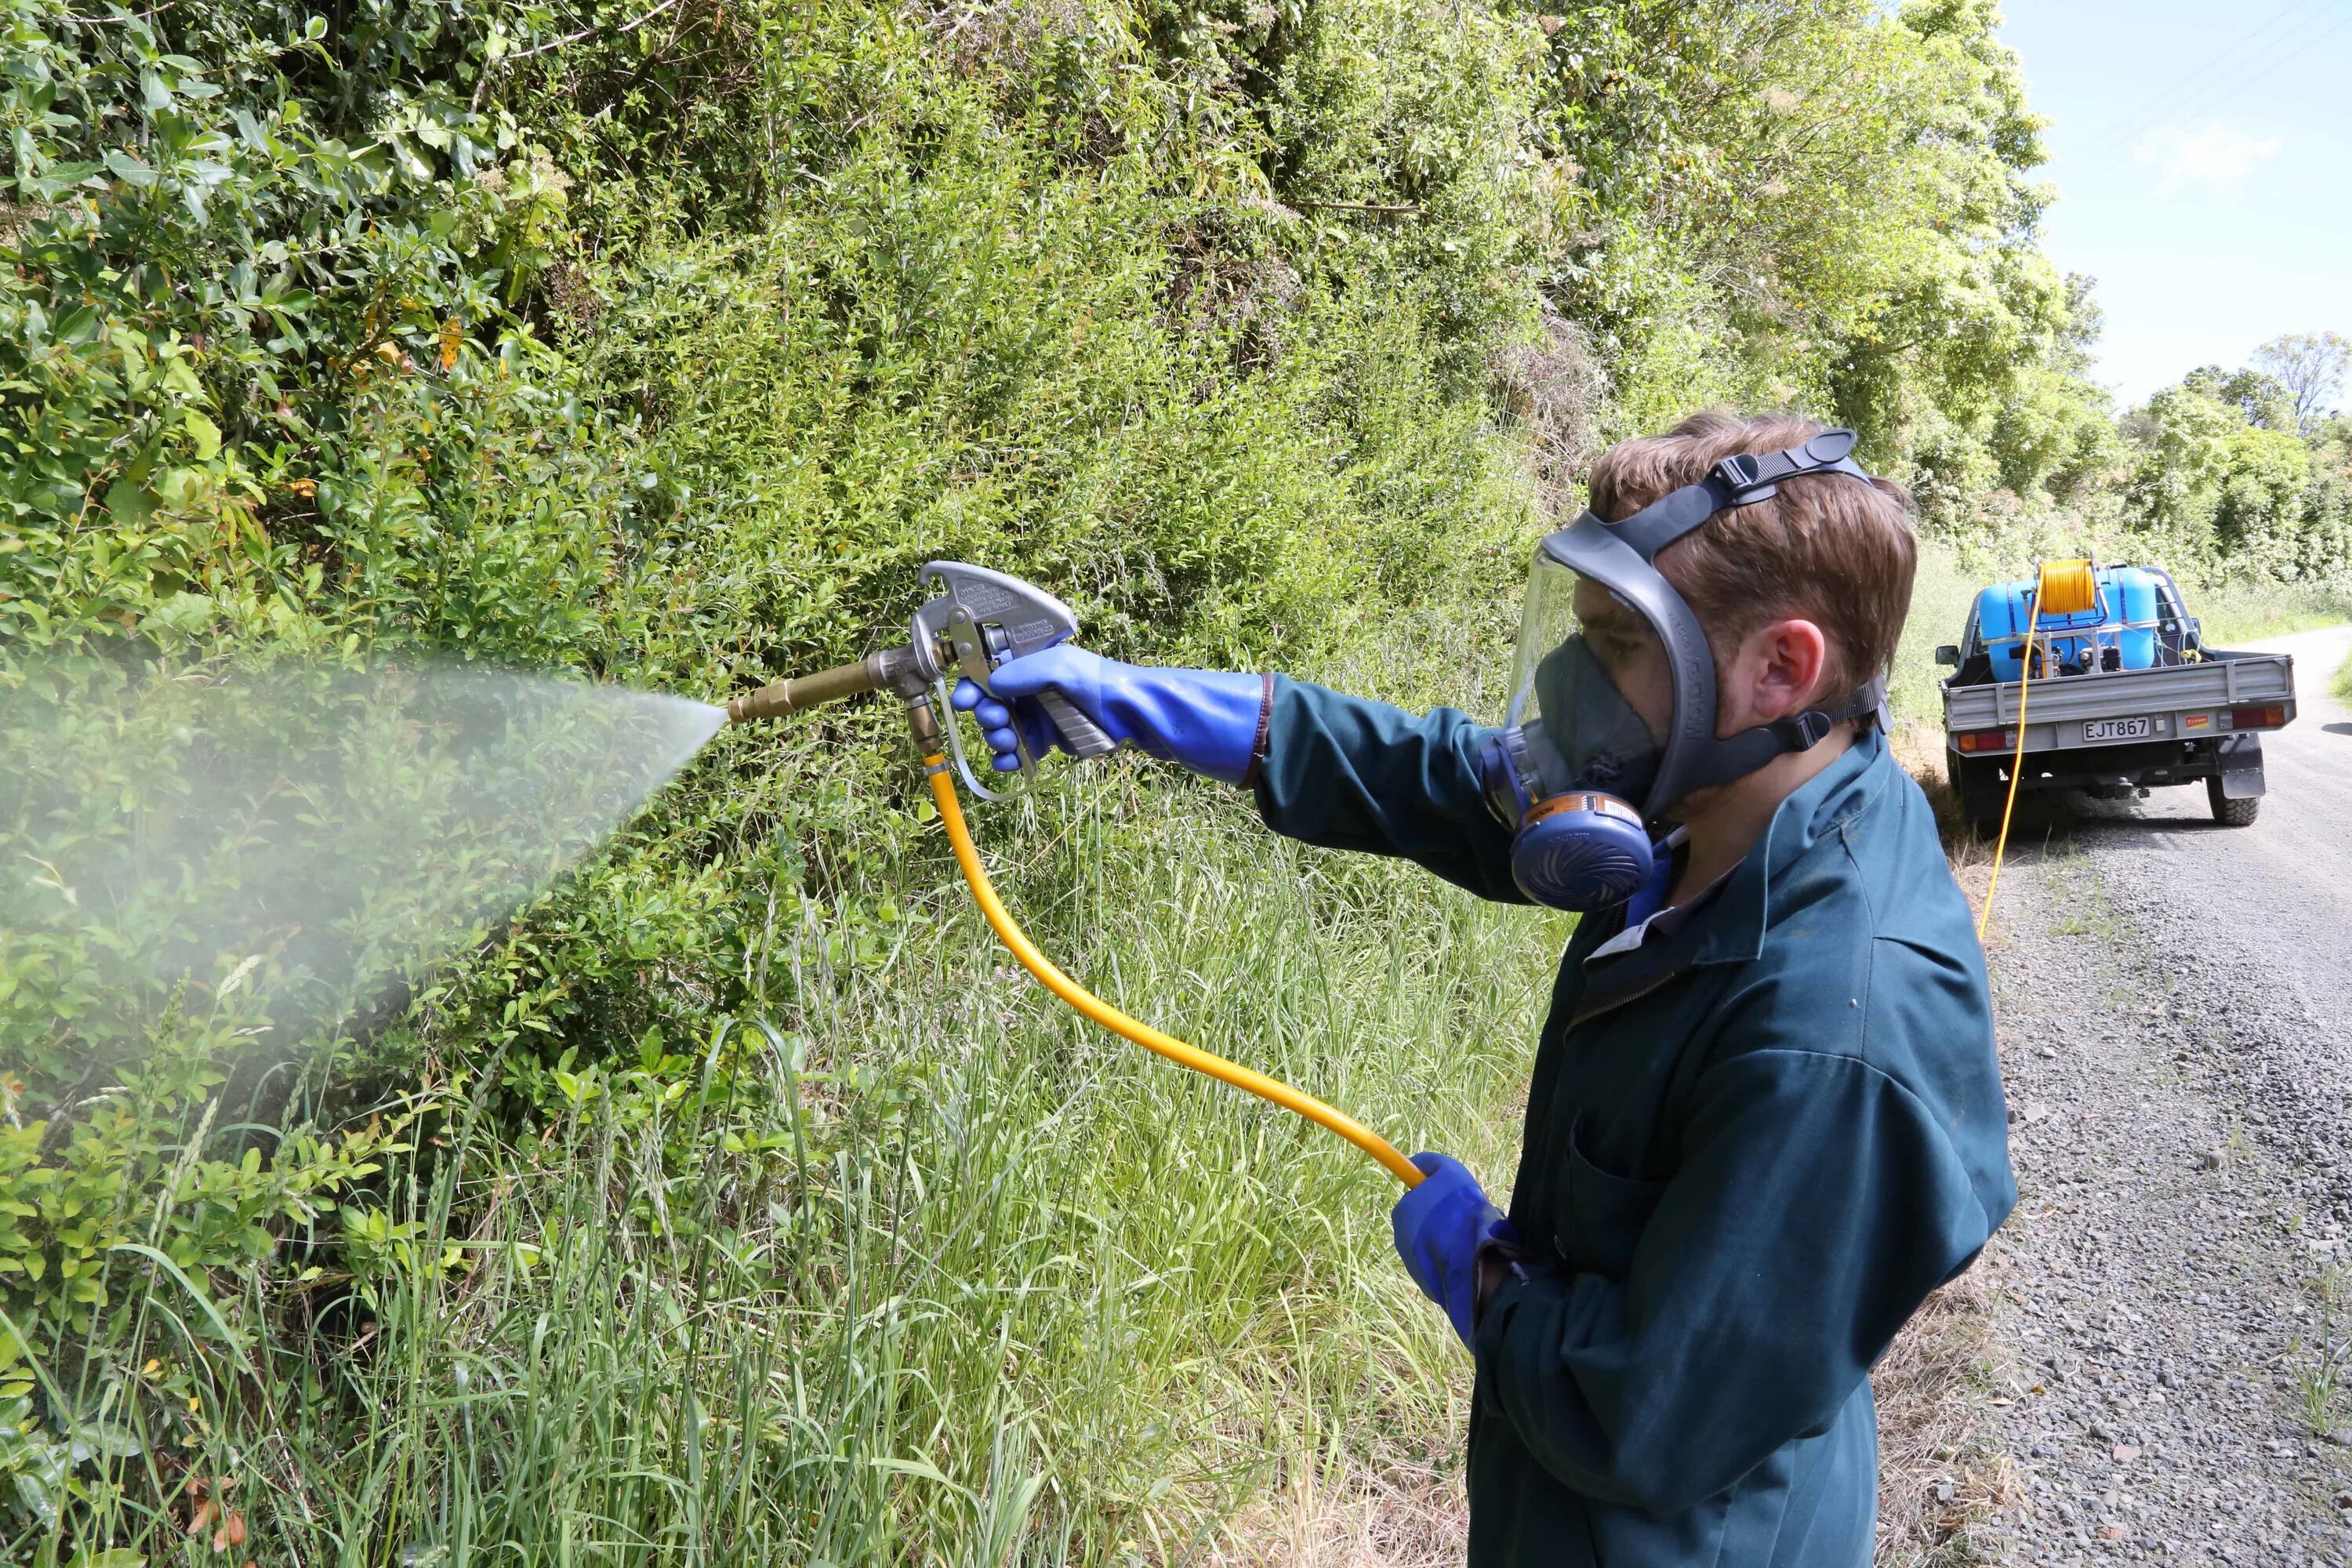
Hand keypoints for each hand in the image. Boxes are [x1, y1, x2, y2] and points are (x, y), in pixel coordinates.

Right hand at [949, 644, 1265, 784]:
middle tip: (997, 721)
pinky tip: (1010, 762)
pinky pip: (1017, 750)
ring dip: (996, 738)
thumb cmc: (1097, 681)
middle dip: (985, 714)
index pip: (987, 671)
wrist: (1131, 713)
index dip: (971, 685)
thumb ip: (1024, 672)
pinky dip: (1009, 758)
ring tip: (1007, 741)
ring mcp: (1036, 714)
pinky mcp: (1046, 739)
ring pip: (1000, 729)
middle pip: (989, 702)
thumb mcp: (1059, 666)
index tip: (964, 700)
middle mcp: (1028, 687)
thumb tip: (991, 683)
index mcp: (1028, 663)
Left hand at [1391, 1152, 1517, 1349]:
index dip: (1437, 1196)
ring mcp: (1415, 1267)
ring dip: (1450, 1241)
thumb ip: (1431, 1163)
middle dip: (1444, 1220)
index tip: (1454, 1198)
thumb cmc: (1463, 1211)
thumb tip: (1415, 1162)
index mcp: (1402, 1213)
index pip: (1416, 1199)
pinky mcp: (1430, 1287)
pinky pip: (1442, 1267)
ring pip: (1434, 1246)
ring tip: (1473, 1238)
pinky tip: (1471, 1258)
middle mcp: (1402, 1241)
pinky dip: (1454, 1262)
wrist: (1477, 1260)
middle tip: (1467, 1217)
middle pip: (1425, 1224)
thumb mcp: (1450, 1172)